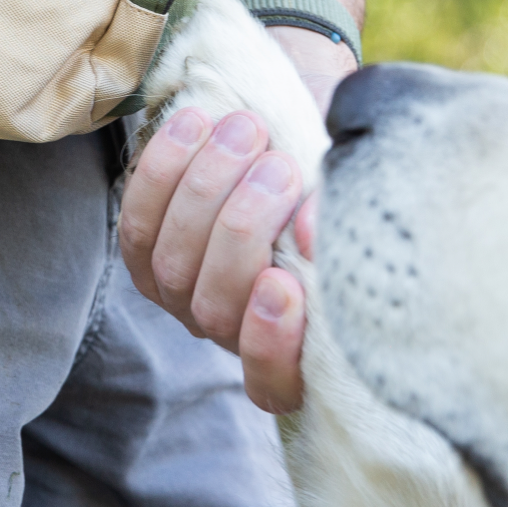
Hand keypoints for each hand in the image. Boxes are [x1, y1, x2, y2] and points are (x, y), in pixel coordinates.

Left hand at [118, 31, 344, 414]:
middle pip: (215, 305)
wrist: (296, 140)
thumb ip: (354, 219)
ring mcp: (181, 294)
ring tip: (245, 131)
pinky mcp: (145, 251)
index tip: (284, 284)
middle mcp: (231, 333)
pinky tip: (196, 123)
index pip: (274, 382)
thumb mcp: (369, 205)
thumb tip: (314, 226)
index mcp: (296, 350)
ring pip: (173, 261)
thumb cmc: (348, 185)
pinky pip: (138, 220)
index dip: (271, 341)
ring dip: (206, 188)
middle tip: (279, 168)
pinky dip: (163, 168)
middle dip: (243, 228)